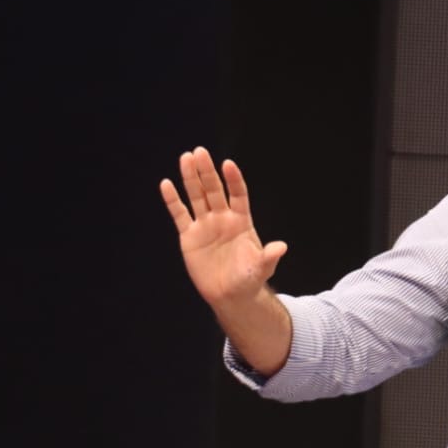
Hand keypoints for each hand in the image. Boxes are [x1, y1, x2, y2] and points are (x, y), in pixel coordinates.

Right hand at [159, 146, 287, 307]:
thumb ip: (268, 256)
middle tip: (200, 151)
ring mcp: (205, 225)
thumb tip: (281, 247)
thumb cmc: (249, 279)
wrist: (230, 295)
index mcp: (242, 221)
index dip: (234, 180)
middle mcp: (223, 218)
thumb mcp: (261, 268)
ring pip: (197, 197)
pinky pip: (180, 215)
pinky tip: (166, 184)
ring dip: (190, 178)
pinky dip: (173, 200)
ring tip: (186, 158)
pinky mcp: (189, 236)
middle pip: (214, 190)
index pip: (238, 195)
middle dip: (207, 172)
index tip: (228, 164)